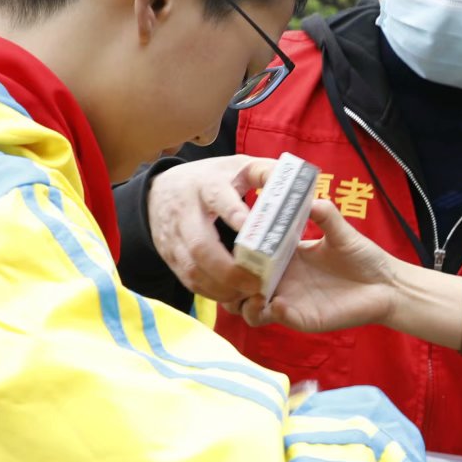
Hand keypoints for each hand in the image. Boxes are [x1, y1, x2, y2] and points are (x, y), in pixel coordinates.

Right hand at [146, 157, 272, 309]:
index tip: (252, 229)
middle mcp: (186, 212)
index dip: (234, 214)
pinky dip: (210, 291)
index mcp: (207, 186)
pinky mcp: (170, 256)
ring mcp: (174, 237)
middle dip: (229, 269)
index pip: (218, 198)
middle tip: (256, 282)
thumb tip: (300, 183)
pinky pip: (188, 280)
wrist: (160, 189)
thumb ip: (267, 173)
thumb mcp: (238, 166)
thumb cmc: (212, 178)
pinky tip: (231, 295)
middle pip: (200, 245)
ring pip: (193, 268)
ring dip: (221, 286)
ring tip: (247, 294)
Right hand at [237, 200, 410, 334]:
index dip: (236, 253)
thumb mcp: (342, 232)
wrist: (386, 283)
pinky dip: (271, 312)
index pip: (250, 255)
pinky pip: (277, 319)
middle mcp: (282, 279)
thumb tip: (309, 196)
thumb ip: (325, 214)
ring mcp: (289, 300)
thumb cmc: (363, 257)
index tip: (234, 243)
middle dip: (230, 282)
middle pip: (239, 285)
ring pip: (249, 309)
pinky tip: (279, 302)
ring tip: (255, 291)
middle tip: (236, 272)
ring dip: (244, 302)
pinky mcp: (302, 318)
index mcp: (285, 256)